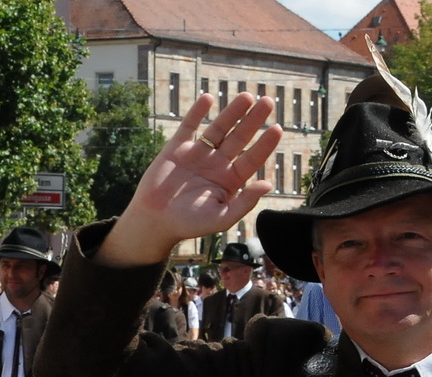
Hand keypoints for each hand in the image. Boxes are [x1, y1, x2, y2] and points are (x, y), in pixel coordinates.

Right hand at [98, 93, 283, 267]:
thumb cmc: (188, 224)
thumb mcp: (220, 218)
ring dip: (233, 112)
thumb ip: (244, 203)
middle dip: (253, 120)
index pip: (252, 158)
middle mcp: (217, 164)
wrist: (154, 222)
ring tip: (247, 97)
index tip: (277, 129)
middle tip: (268, 102)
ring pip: (219, 128)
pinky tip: (208, 99)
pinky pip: (189, 126)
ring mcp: (197, 154)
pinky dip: (197, 112)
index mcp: (230, 180)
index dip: (265, 144)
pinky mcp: (177, 149)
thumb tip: (268, 184)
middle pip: (240, 137)